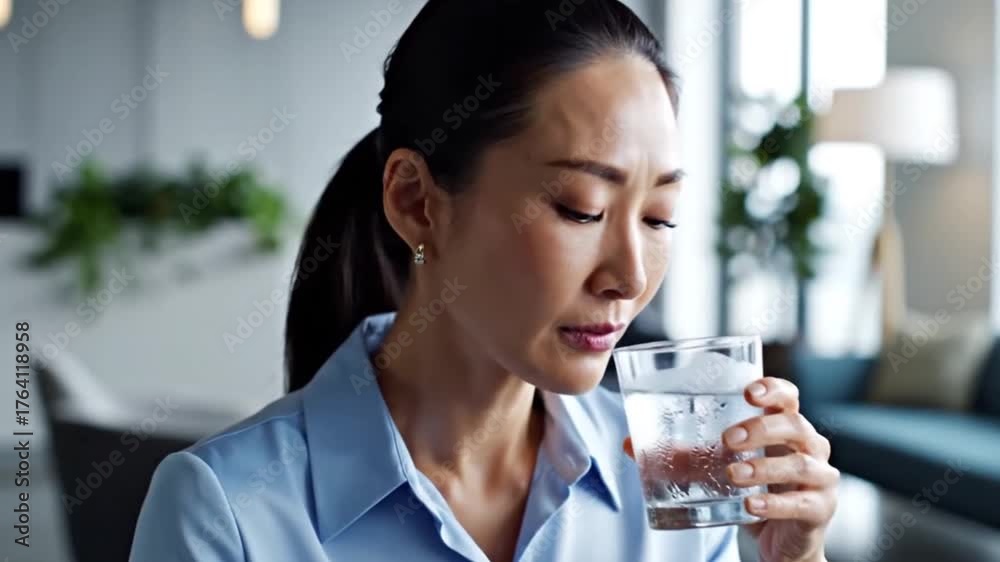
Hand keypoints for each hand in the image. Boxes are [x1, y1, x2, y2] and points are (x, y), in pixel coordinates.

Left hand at [623, 377, 837, 561]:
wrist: (779, 543)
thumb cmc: (752, 489)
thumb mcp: (717, 468)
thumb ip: (682, 454)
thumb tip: (631, 444)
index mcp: (784, 426)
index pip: (788, 396)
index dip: (773, 389)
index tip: (748, 392)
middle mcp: (809, 446)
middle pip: (795, 425)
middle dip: (761, 429)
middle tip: (728, 440)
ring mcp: (819, 478)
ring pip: (800, 464)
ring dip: (764, 467)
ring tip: (732, 474)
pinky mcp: (819, 509)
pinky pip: (802, 503)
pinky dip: (774, 504)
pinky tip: (751, 505)